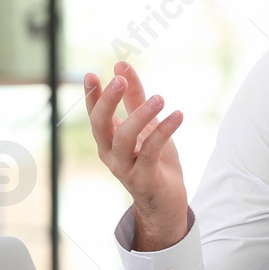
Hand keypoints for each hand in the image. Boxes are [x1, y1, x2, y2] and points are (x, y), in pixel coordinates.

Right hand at [84, 60, 189, 248]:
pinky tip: (177, 115)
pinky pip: (151, 151)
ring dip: (140, 115)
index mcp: (108, 141)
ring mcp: (126, 167)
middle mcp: (111, 154)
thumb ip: (134, 98)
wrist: (166, 203)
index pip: (94, 114)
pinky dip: (164, 131)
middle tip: (118, 80)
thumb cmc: (154, 161)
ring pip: (124, 138)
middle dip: (107, 101)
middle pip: (100, 125)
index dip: (91, 95)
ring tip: (160, 98)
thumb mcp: (145, 125)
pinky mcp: (145, 178)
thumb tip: (121, 66)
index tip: (91, 74)